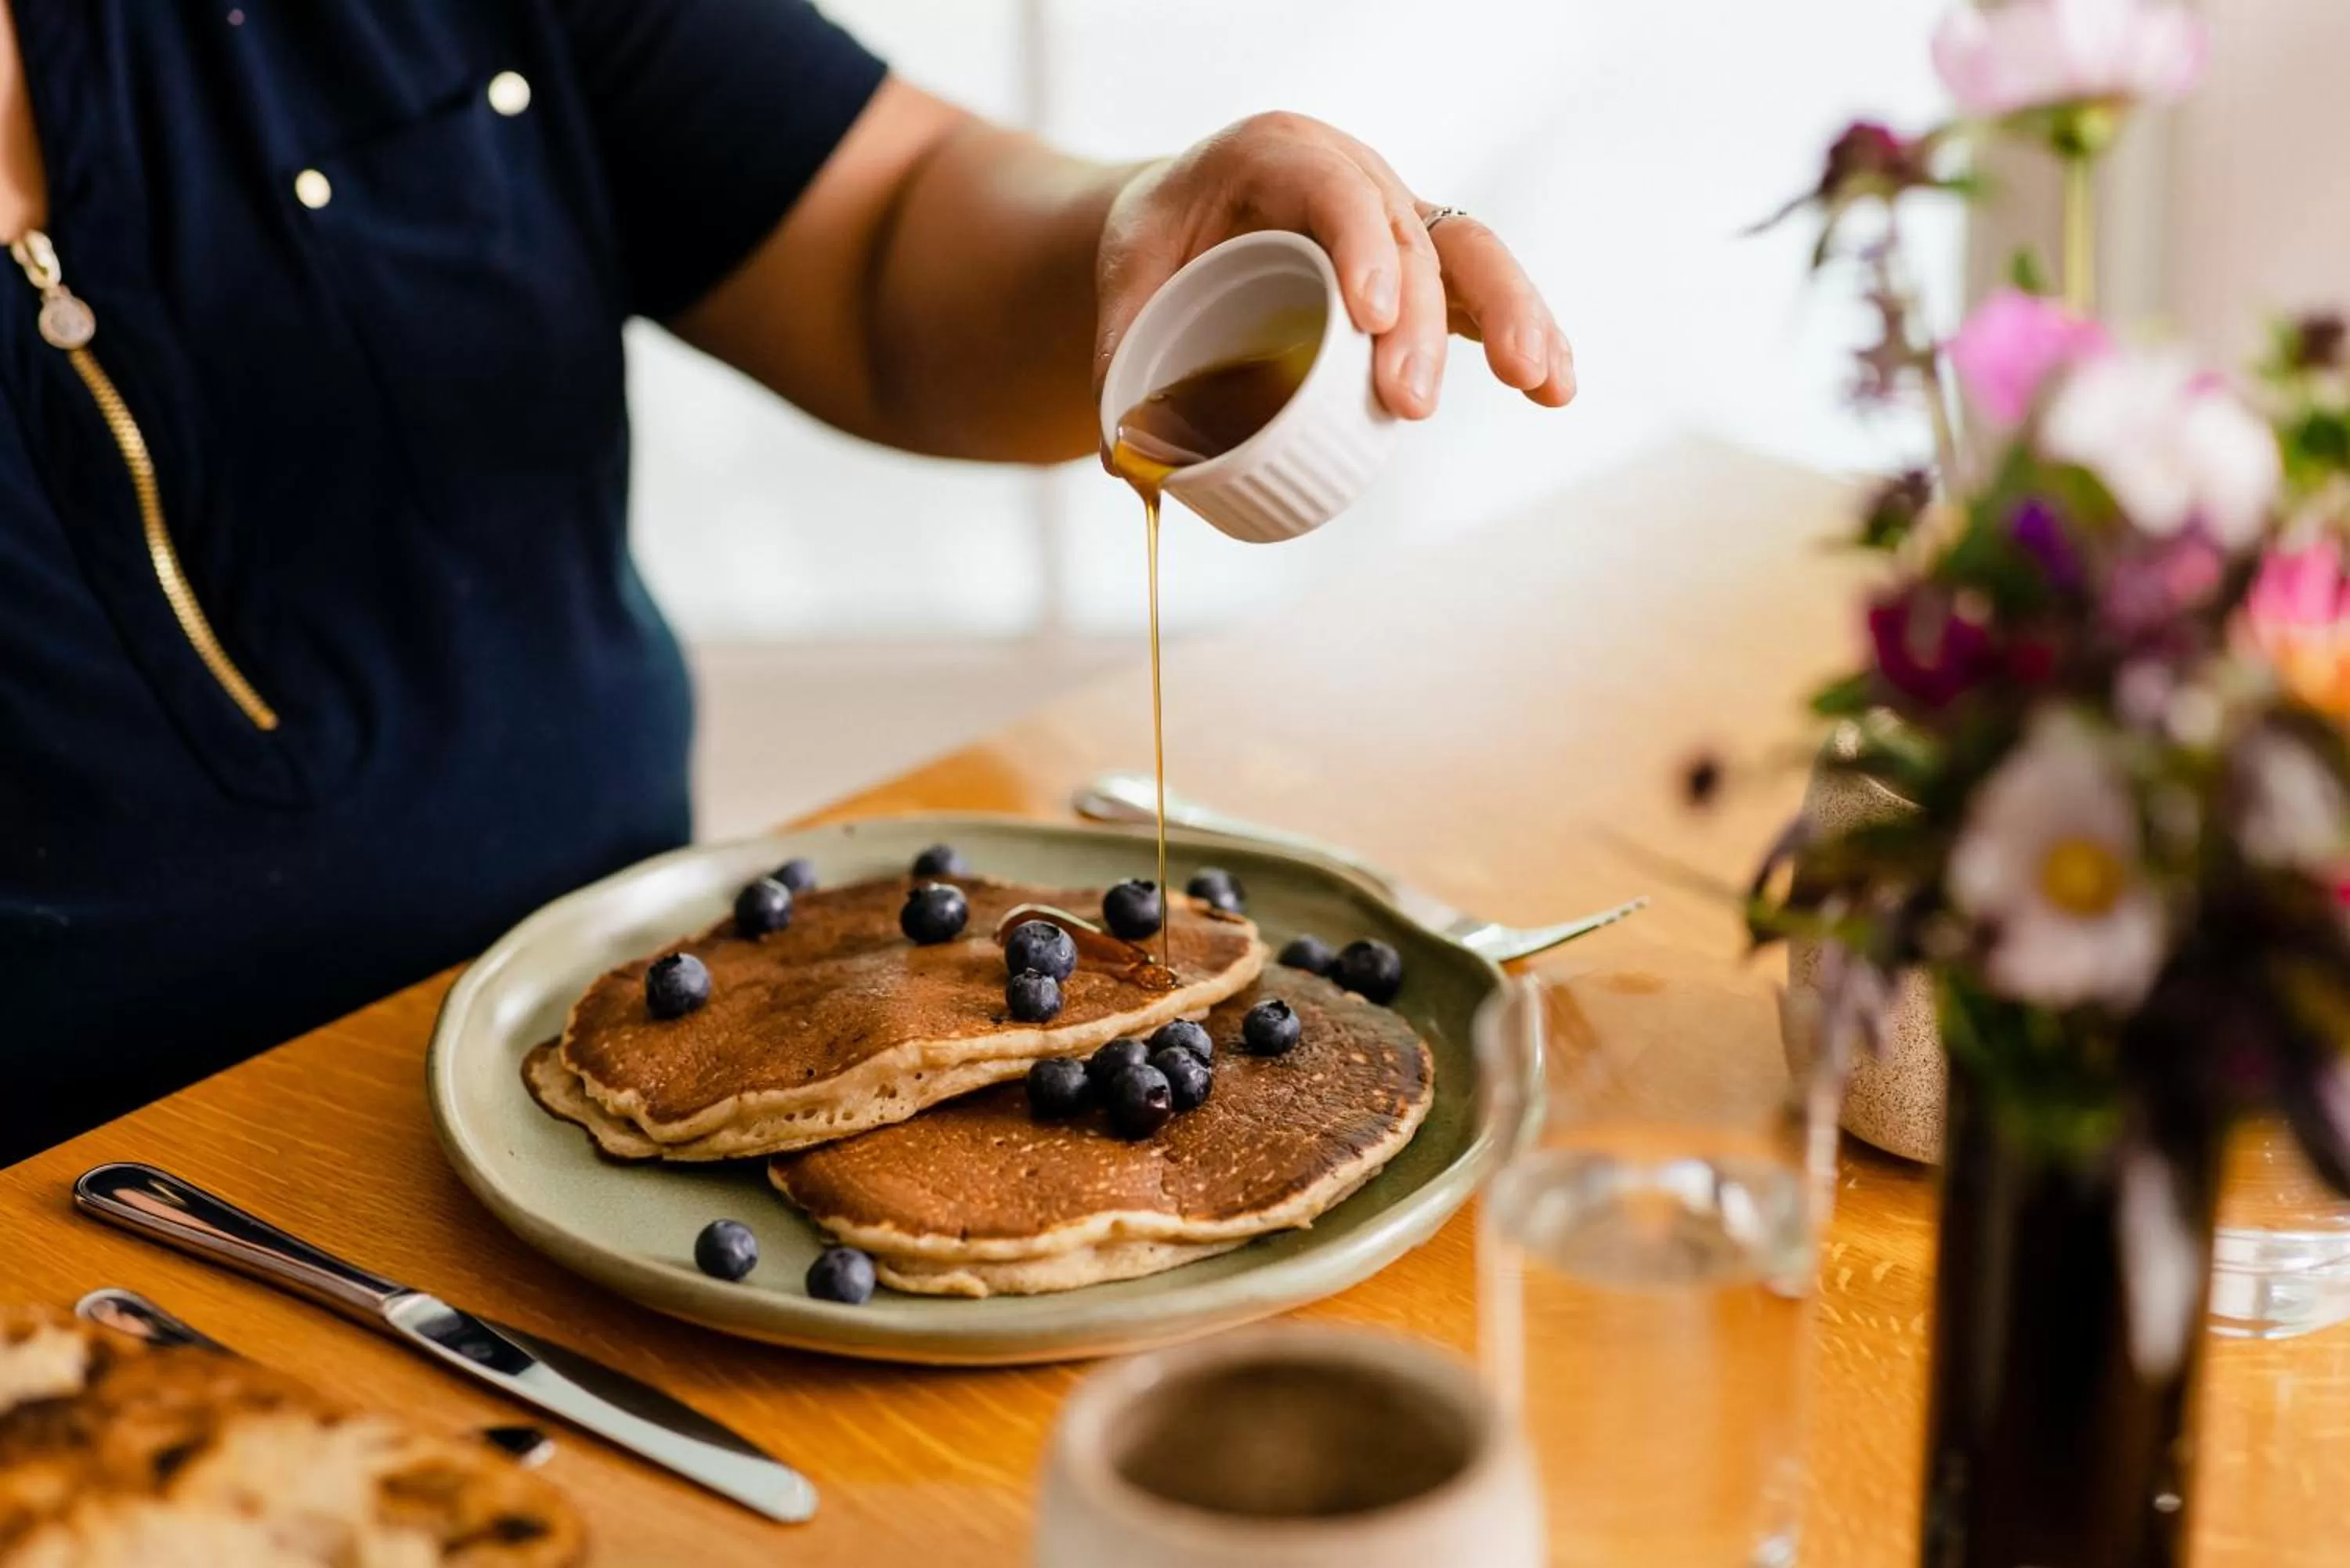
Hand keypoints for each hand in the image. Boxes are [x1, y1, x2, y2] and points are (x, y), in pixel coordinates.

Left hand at [1094, 111, 1575, 421]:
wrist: (1190, 222)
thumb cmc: (1164, 242)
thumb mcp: (1128, 277)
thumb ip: (1120, 357)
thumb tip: (1127, 463)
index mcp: (1280, 155)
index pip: (1334, 191)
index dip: (1362, 246)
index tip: (1371, 317)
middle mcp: (1355, 178)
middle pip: (1410, 237)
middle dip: (1425, 320)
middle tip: (1409, 401)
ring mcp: (1401, 222)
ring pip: (1472, 256)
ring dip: (1511, 319)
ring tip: (1537, 383)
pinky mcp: (1428, 270)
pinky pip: (1488, 295)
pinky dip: (1531, 334)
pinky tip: (1558, 387)